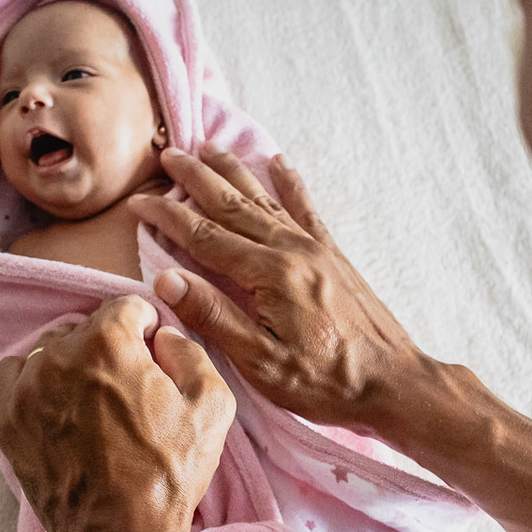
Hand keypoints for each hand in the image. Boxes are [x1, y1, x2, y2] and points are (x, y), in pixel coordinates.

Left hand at [0, 296, 235, 531]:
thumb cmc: (167, 473)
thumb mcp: (212, 405)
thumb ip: (190, 352)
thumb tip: (164, 337)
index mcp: (108, 343)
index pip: (125, 306)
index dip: (146, 326)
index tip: (151, 351)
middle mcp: (58, 355)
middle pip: (86, 327)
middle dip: (109, 346)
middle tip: (126, 384)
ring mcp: (26, 388)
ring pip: (49, 350)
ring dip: (71, 362)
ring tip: (91, 398)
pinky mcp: (8, 419)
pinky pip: (15, 376)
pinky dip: (35, 382)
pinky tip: (58, 405)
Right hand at [128, 145, 459, 445]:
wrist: (394, 383)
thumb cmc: (325, 381)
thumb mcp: (260, 360)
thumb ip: (213, 315)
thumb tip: (166, 279)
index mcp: (269, 274)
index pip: (204, 236)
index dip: (167, 217)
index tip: (138, 202)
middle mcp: (291, 249)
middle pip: (232, 204)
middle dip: (196, 178)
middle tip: (167, 154)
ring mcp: (315, 248)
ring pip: (264, 199)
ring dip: (233, 172)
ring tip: (208, 148)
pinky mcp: (333, 255)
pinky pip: (306, 209)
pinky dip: (289, 184)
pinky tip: (278, 163)